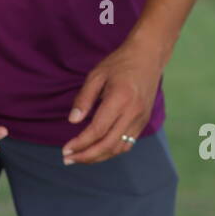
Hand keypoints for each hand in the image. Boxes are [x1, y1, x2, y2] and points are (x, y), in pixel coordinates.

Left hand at [62, 37, 163, 163]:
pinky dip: (111, 150)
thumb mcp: (96, 75)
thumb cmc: (119, 63)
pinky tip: (98, 150)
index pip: (98, 130)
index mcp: (120, 99)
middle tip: (68, 159)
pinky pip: (128, 143)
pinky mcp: (144, 121)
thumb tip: (73, 121)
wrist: (148, 56)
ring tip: (80, 158)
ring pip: (119, 148)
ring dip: (99, 157)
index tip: (66, 149)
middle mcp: (133, 112)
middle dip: (87, 156)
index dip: (80, 143)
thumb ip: (84, 98)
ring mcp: (141, 118)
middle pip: (109, 144)